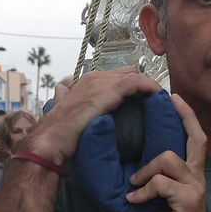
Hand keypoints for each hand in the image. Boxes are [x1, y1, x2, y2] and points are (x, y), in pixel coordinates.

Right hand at [26, 67, 162, 164]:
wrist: (50, 140)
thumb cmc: (58, 132)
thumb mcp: (63, 109)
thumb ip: (66, 97)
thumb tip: (62, 89)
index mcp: (85, 82)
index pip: (116, 75)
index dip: (131, 84)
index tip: (144, 97)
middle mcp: (93, 78)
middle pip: (127, 72)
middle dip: (143, 83)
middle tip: (155, 99)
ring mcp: (100, 83)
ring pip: (133, 75)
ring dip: (149, 85)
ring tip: (160, 98)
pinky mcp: (107, 92)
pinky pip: (134, 82)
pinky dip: (148, 86)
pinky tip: (157, 95)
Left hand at [127, 95, 210, 211]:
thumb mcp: (149, 205)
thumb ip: (138, 188)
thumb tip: (112, 179)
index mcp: (189, 174)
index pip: (193, 138)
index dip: (185, 117)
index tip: (172, 97)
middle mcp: (196, 175)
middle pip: (195, 137)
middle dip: (183, 116)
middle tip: (167, 100)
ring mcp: (194, 185)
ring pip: (167, 158)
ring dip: (145, 169)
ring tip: (133, 184)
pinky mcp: (188, 198)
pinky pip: (161, 183)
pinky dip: (143, 191)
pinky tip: (134, 202)